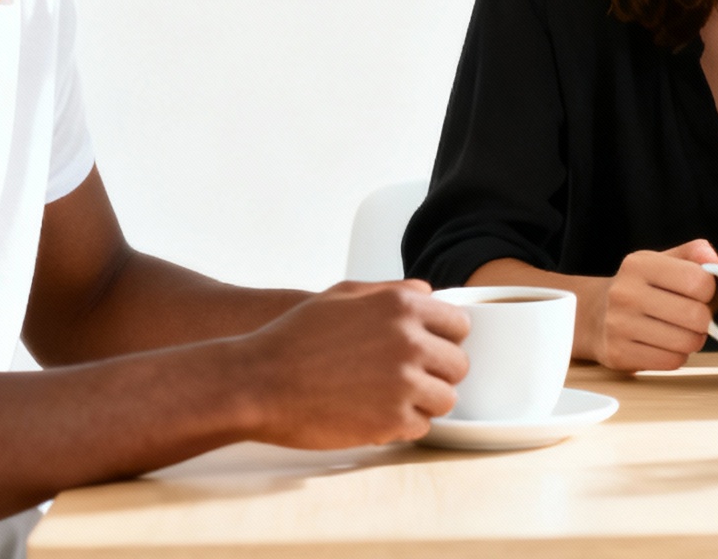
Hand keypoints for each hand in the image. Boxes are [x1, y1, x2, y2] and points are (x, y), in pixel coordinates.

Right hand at [234, 279, 469, 448]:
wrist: (257, 382)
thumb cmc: (294, 338)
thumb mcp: (343, 294)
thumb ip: (392, 291)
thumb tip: (428, 295)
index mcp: (403, 306)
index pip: (459, 325)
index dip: (443, 339)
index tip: (426, 350)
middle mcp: (411, 341)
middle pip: (458, 364)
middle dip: (436, 372)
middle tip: (407, 379)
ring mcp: (404, 383)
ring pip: (446, 398)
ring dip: (423, 401)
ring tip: (391, 399)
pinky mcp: (392, 421)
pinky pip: (421, 426)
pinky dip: (403, 425)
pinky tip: (376, 415)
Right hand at [587, 240, 717, 372]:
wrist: (595, 314)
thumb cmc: (640, 287)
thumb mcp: (662, 261)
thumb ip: (694, 254)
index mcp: (640, 264)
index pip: (699, 281)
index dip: (710, 291)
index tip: (701, 294)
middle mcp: (626, 293)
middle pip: (696, 316)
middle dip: (704, 320)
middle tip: (695, 318)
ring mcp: (619, 325)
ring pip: (687, 342)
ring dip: (693, 340)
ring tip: (680, 331)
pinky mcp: (619, 353)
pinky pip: (671, 361)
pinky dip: (677, 356)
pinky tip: (666, 345)